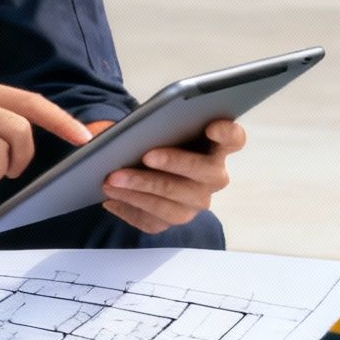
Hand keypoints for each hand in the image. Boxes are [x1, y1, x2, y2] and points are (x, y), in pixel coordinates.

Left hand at [100, 119, 246, 233]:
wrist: (139, 160)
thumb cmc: (154, 136)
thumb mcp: (153, 123)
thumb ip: (148, 118)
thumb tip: (105, 128)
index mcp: (216, 146)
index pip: (234, 139)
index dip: (226, 133)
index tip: (211, 125)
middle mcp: (212, 177)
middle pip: (204, 174)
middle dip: (174, 164)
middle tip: (146, 156)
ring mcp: (195, 202)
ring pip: (175, 204)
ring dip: (142, 191)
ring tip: (112, 180)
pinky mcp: (174, 218)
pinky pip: (154, 221)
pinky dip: (130, 209)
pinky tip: (110, 199)